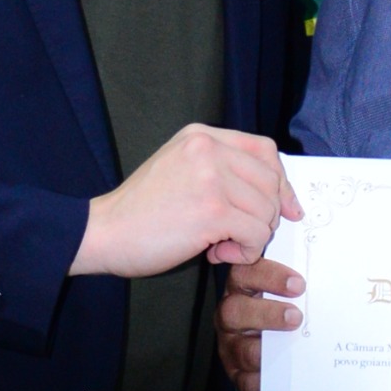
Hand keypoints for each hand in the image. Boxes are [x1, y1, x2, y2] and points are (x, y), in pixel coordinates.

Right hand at [71, 131, 296, 280]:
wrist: (104, 231)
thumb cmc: (142, 210)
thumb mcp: (181, 169)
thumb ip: (222, 170)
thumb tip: (278, 197)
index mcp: (201, 136)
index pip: (264, 150)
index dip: (281, 182)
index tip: (286, 208)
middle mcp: (208, 149)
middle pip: (271, 182)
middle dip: (265, 216)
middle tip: (237, 235)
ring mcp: (211, 178)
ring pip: (267, 211)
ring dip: (252, 237)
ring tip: (221, 246)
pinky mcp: (212, 211)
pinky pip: (255, 234)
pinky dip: (245, 252)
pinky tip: (217, 254)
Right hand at [218, 254, 304, 390]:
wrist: (279, 355)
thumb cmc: (287, 315)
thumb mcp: (291, 296)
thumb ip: (302, 288)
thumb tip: (333, 284)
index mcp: (243, 289)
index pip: (245, 273)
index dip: (268, 276)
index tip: (298, 285)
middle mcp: (232, 316)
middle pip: (233, 310)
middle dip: (266, 313)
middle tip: (296, 317)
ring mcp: (232, 347)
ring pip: (240, 348)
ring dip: (267, 348)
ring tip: (293, 346)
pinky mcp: (239, 375)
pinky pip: (248, 379)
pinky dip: (268, 377)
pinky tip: (287, 374)